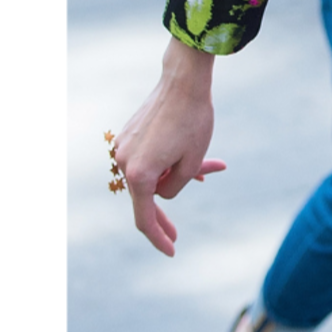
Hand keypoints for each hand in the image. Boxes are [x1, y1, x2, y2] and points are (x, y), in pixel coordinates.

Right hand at [107, 38, 226, 256]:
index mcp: (140, 174)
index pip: (145, 218)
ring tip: (207, 169)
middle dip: (162, 216)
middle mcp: (125, 162)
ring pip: (149, 175)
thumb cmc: (193, 121)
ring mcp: (123, 147)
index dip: (158, 238)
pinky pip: (147, 158)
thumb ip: (175, 187)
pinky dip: (164, 162)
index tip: (171, 251)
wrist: (183, 80)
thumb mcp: (191, 163)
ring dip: (172, 177)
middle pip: (145, 197)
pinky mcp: (128, 135)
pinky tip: (188, 154)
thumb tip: (162, 193)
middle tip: (175, 236)